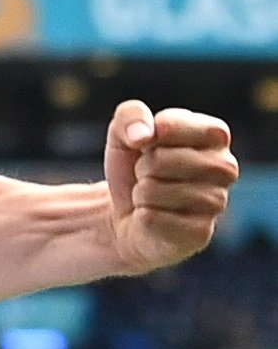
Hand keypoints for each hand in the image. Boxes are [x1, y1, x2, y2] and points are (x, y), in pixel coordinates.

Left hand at [104, 101, 237, 272]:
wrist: (127, 214)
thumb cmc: (134, 166)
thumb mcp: (123, 132)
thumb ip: (131, 115)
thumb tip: (144, 136)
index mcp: (214, 135)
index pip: (171, 124)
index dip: (149, 135)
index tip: (150, 142)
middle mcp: (225, 168)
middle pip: (162, 159)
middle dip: (142, 166)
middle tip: (148, 173)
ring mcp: (217, 202)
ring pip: (154, 190)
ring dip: (141, 192)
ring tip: (152, 195)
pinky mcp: (201, 233)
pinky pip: (151, 218)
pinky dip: (142, 215)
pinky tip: (155, 216)